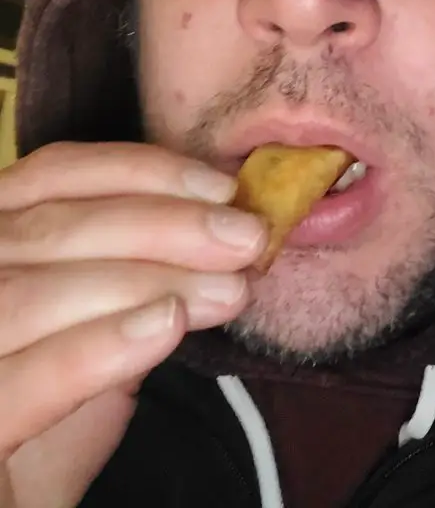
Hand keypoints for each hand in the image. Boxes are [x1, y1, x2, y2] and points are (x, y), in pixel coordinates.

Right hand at [0, 141, 264, 507]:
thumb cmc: (44, 427)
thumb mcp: (94, 334)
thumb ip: (134, 282)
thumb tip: (219, 236)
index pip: (49, 177)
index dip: (138, 172)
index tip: (221, 187)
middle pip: (50, 229)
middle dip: (163, 226)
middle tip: (246, 239)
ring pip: (34, 292)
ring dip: (147, 281)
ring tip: (227, 289)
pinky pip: (21, 379)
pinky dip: (97, 346)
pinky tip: (166, 327)